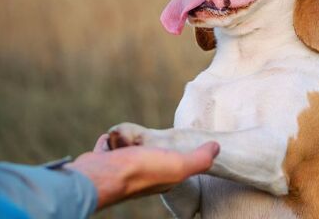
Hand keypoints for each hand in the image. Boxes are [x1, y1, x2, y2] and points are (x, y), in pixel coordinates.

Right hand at [66, 134, 219, 209]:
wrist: (101, 175)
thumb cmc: (140, 171)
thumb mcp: (179, 165)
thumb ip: (200, 159)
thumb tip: (217, 147)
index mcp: (163, 178)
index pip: (174, 163)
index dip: (176, 152)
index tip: (176, 143)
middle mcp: (143, 177)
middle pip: (148, 152)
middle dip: (146, 143)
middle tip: (145, 140)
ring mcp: (121, 170)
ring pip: (128, 148)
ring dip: (127, 139)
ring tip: (127, 139)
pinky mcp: (103, 162)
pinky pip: (108, 146)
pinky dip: (109, 142)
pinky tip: (110, 142)